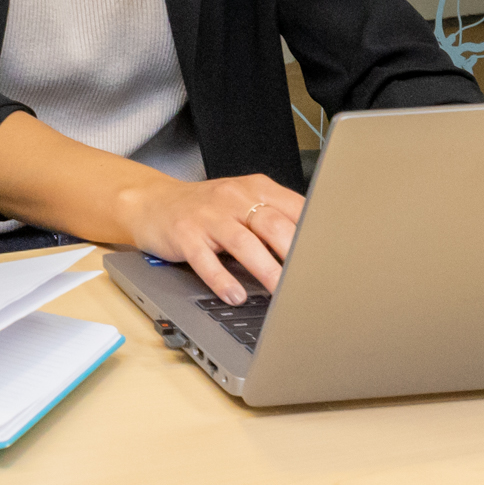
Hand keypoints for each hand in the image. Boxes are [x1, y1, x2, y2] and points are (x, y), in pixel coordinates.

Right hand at [117, 173, 305, 305]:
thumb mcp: (243, 203)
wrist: (152, 203)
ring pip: (243, 243)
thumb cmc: (206, 209)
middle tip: (311, 280)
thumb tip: (315, 250)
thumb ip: (276, 218)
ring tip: (280, 294)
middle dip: (294, 254)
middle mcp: (233, 198)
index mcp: (255, 188)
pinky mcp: (184, 235)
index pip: (294, 208)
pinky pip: (205, 259)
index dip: (314, 234)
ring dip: (265, 270)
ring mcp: (207, 216)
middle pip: (272, 224)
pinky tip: (235, 296)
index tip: (331, 258)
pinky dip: (222, 280)